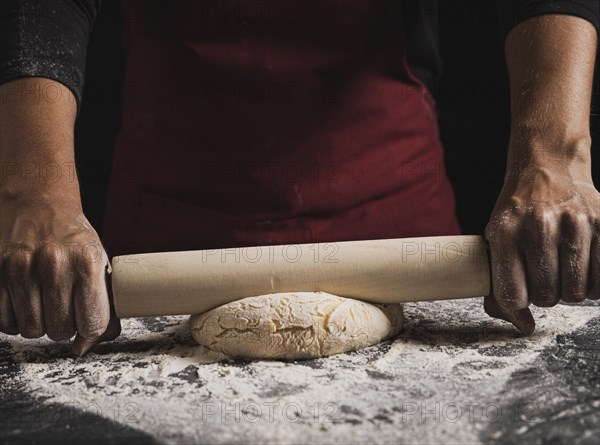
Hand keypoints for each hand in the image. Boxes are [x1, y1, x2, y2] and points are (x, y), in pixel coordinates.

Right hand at [0, 191, 120, 354]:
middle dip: (63, 326)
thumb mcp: (98, 262)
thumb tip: (90, 345)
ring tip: (43, 300)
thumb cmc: (73, 237)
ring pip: (29, 330)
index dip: (89, 332)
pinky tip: (23, 299)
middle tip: (63, 307)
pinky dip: (13, 318)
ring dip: (37, 323)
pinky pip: (3, 321)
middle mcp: (54, 264)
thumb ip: (102, 302)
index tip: (84, 327)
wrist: (37, 202)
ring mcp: (19, 268)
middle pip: (59, 331)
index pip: (91, 323)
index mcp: (87, 262)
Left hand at [484, 161, 598, 333]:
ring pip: (577, 293)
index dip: (517, 305)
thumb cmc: (517, 214)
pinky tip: (582, 264)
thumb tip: (523, 327)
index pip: (513, 295)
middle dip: (544, 294)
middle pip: (547, 298)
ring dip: (569, 288)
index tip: (521, 298)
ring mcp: (575, 224)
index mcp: (506, 233)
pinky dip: (593, 281)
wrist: (547, 170)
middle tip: (543, 275)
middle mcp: (539, 228)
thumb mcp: (495, 242)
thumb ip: (500, 285)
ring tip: (561, 267)